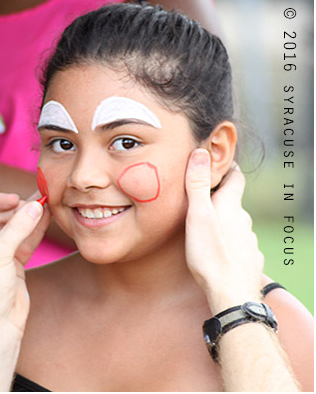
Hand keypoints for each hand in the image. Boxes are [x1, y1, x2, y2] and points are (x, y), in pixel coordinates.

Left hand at [0, 192, 50, 330]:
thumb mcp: (0, 256)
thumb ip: (17, 229)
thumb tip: (35, 206)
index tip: (15, 198)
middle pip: (0, 218)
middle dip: (17, 208)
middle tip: (36, 199)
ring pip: (16, 229)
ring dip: (29, 216)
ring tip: (46, 203)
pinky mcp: (14, 266)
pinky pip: (26, 241)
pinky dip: (36, 229)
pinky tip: (46, 217)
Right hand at [185, 149, 262, 313]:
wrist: (231, 294)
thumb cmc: (210, 255)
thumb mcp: (198, 216)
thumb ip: (198, 185)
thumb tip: (200, 153)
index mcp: (231, 206)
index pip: (235, 178)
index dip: (228, 168)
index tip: (218, 163)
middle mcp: (244, 220)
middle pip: (234, 202)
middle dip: (220, 197)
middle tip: (201, 198)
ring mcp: (249, 241)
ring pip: (237, 225)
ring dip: (225, 222)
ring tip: (207, 227)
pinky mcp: (250, 259)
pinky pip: (240, 245)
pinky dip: (231, 243)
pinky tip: (220, 251)